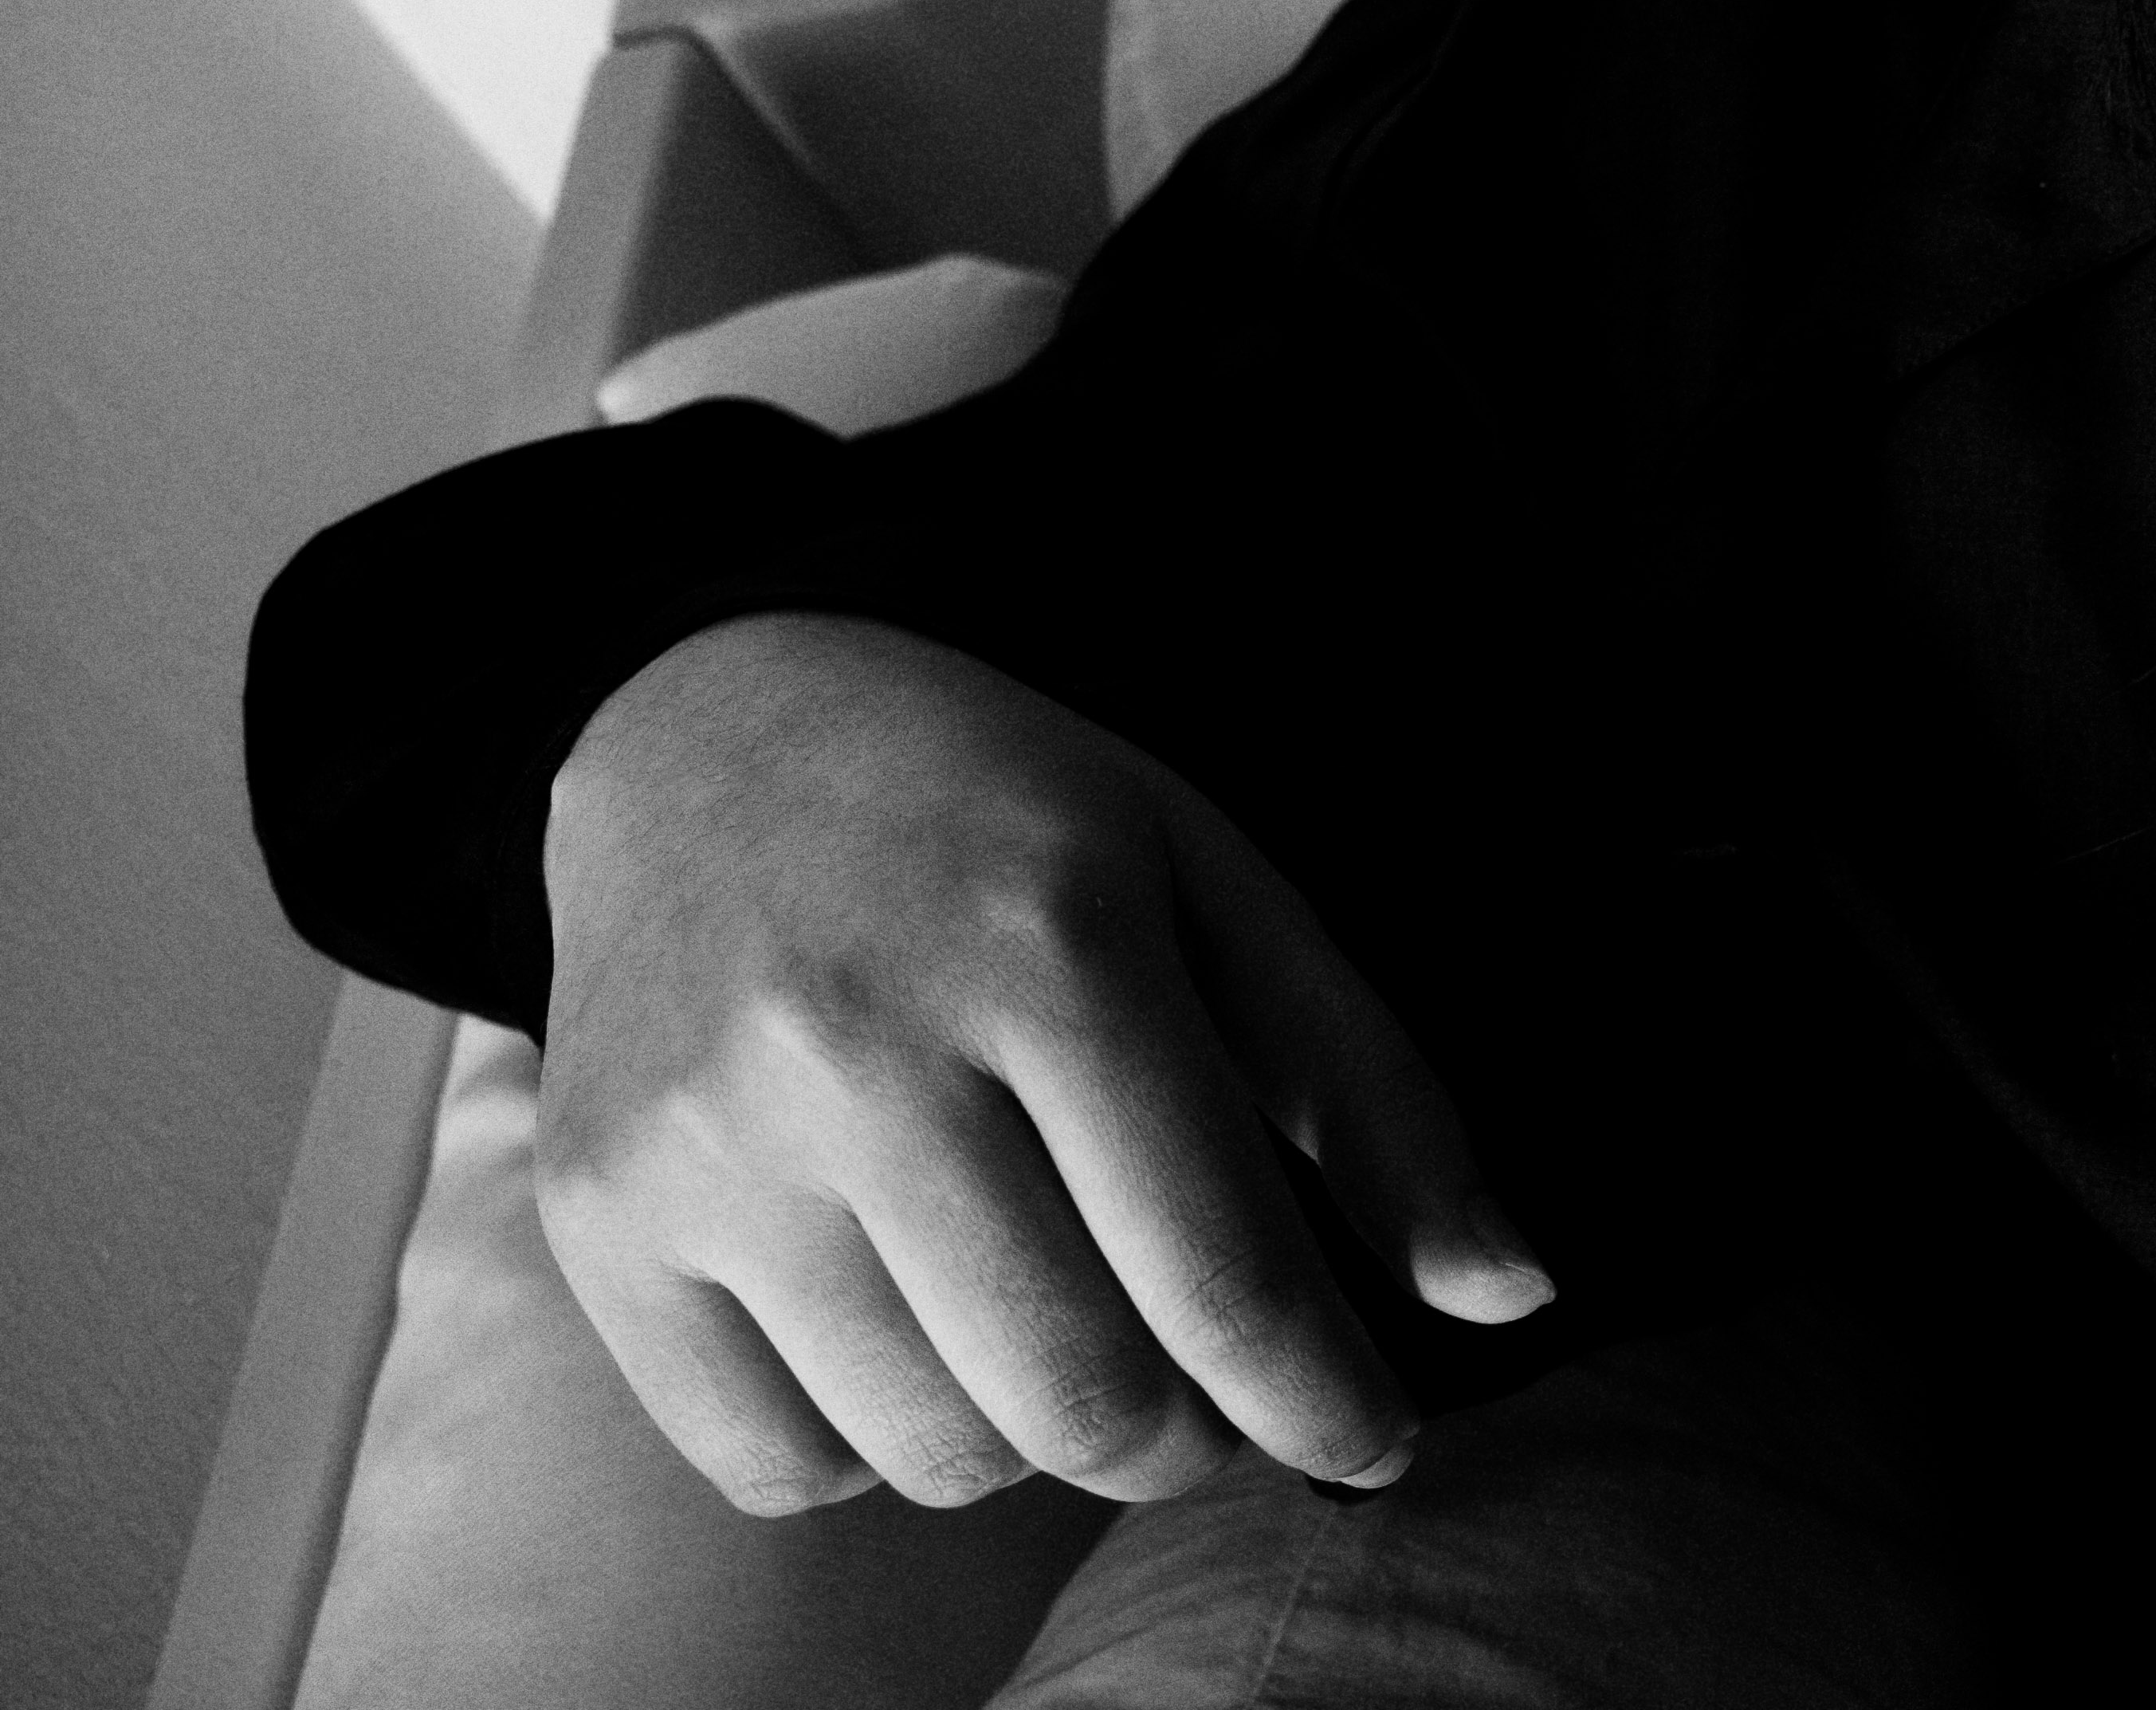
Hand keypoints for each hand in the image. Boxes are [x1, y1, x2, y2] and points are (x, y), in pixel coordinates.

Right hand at [534, 612, 1554, 1512]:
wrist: (708, 733)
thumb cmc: (1012, 823)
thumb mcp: (1222, 888)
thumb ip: (1373, 1096)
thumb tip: (1515, 1291)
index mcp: (1052, 946)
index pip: (1224, 1277)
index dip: (1330, 1402)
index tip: (1381, 1439)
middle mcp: (860, 1048)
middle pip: (1083, 1399)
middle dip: (1193, 1441)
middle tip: (1217, 1390)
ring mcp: (704, 1144)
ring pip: (939, 1451)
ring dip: (1040, 1437)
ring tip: (1062, 1320)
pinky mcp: (594, 1218)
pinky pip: (776, 1467)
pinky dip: (880, 1444)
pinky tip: (917, 1324)